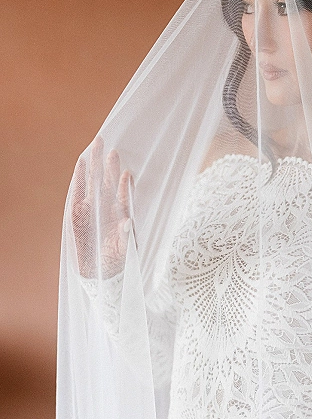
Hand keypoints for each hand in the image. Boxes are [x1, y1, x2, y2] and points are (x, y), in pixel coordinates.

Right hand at [71, 136, 131, 277]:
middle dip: (110, 166)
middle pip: (109, 182)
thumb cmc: (117, 259)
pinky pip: (77, 191)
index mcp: (121, 214)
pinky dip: (79, 177)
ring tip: (97, 146)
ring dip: (95, 164)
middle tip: (112, 148)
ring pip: (93, 181)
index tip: (127, 175)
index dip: (126, 186)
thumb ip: (126, 236)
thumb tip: (128, 221)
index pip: (125, 196)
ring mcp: (91, 208)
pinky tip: (81, 163)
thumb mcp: (125, 249)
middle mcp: (106, 207)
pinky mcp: (76, 212)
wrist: (99, 272)